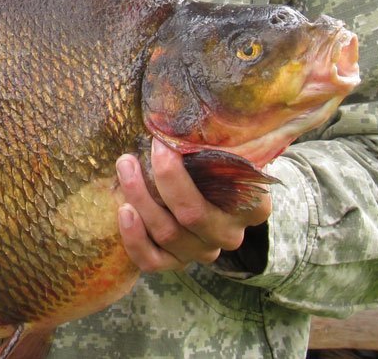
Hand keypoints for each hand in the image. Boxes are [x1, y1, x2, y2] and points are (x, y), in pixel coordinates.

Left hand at [116, 139, 271, 272]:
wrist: (210, 188)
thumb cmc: (217, 160)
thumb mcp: (227, 147)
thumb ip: (218, 137)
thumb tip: (186, 115)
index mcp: (253, 206)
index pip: (228, 193)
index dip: (193, 168)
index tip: (163, 141)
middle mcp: (230, 234)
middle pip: (192, 215)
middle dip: (161, 179)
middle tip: (135, 152)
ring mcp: (203, 252)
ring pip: (168, 235)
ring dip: (140, 199)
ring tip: (124, 167)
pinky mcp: (177, 263)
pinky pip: (153, 262)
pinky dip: (134, 239)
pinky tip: (124, 211)